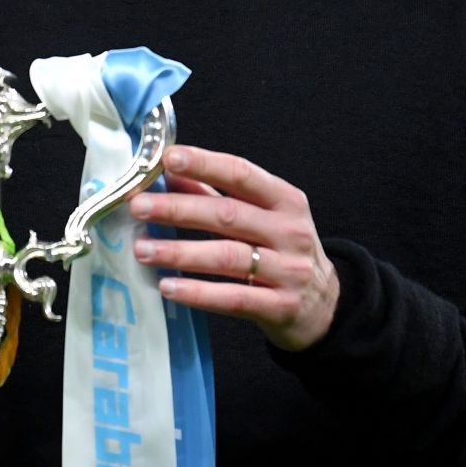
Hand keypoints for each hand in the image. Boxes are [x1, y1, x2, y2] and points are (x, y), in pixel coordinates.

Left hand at [130, 145, 339, 350]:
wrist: (325, 306)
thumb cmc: (284, 253)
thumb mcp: (263, 219)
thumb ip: (217, 196)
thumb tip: (170, 173)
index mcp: (285, 201)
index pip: (242, 174)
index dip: (205, 164)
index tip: (168, 159)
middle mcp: (290, 231)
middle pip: (228, 215)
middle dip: (179, 209)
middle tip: (139, 206)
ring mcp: (288, 270)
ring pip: (227, 257)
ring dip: (180, 252)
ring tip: (143, 249)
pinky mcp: (280, 307)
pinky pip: (233, 298)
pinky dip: (198, 292)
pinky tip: (168, 287)